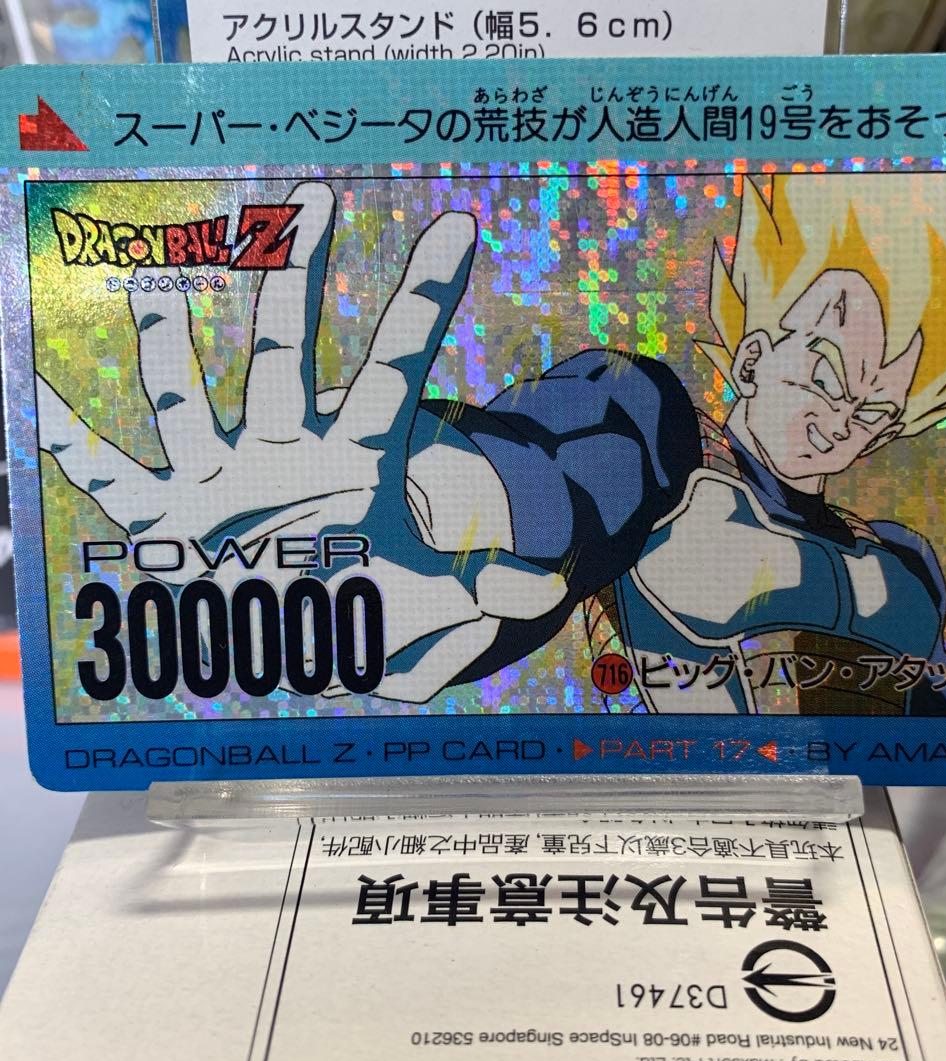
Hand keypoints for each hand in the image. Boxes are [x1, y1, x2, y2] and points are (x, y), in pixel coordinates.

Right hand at [38, 182, 565, 701]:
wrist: (308, 633)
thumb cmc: (366, 602)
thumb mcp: (431, 597)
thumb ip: (487, 583)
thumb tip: (548, 584)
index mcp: (353, 460)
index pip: (395, 368)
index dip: (424, 303)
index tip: (458, 230)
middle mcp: (282, 451)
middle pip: (286, 352)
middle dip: (295, 279)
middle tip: (310, 197)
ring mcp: (220, 480)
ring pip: (187, 399)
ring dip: (168, 346)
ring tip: (154, 278)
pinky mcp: (169, 519)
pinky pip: (113, 480)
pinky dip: (75, 450)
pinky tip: (36, 408)